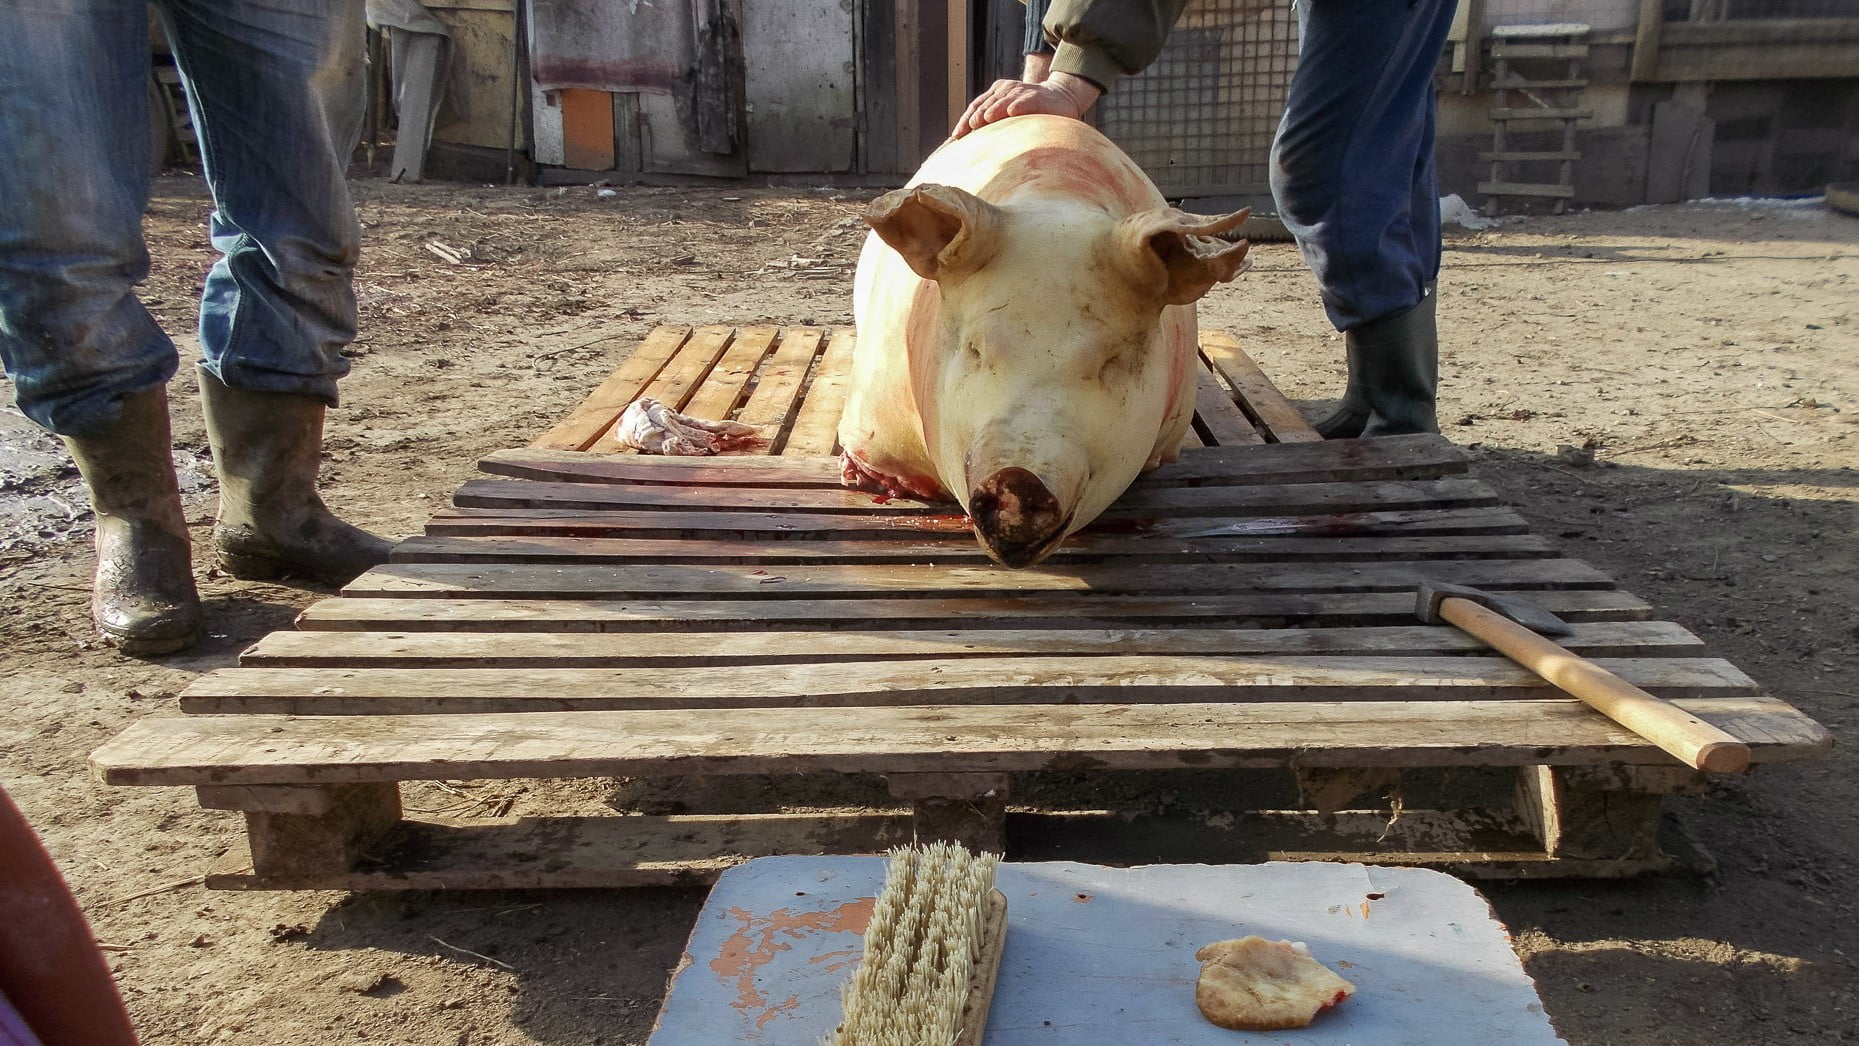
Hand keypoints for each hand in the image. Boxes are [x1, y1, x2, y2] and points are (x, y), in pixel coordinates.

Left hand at [950, 71, 1101, 139]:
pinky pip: (1026, 100)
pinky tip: (1012, 112)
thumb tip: (968, 144)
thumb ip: (992, 125)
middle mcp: (1005, 90)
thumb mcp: (1008, 116)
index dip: (965, 120)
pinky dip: (1018, 105)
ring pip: (1004, 100)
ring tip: (985, 119)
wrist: (1060, 98)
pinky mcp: (1036, 96)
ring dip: (994, 109)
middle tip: (968, 129)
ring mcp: (1021, 91)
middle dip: (976, 116)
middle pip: (986, 103)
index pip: (976, 106)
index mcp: (995, 94)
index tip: (956, 136)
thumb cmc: (1030, 112)